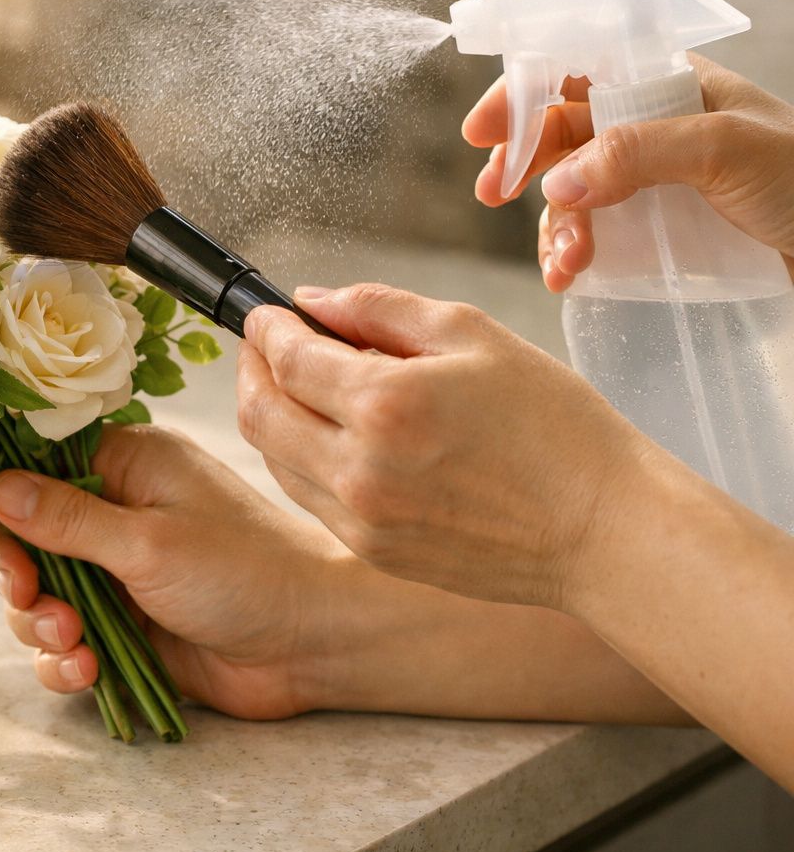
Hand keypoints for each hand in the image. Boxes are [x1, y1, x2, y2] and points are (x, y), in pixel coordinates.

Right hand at [0, 420, 694, 728]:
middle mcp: (113, 514)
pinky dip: (64, 660)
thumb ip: (67, 517)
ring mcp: (117, 573)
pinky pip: (65, 643)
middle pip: (20, 535)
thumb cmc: (249, 570)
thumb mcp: (150, 540)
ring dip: (39, 623)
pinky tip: (84, 671)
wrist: (315, 643)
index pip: (30, 461)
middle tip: (30, 594)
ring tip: (73, 640)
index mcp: (122, 466)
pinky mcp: (126, 627)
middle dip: (15, 571)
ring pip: (36, 595)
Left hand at [237, 285, 675, 607]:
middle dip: (250, 369)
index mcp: (385, 404)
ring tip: (300, 384)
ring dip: (270, 414)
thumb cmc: (554, 426)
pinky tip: (331, 432)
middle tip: (266, 345)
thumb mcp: (474, 336)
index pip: (285, 358)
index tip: (268, 313)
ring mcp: (361, 518)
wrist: (602, 530)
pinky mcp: (371, 550)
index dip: (266, 328)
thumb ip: (380, 308)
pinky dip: (300, 456)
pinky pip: (306, 494)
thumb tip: (312, 300)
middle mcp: (359, 468)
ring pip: (273, 456)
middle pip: (257, 412)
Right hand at [463, 53, 793, 289]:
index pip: (580, 72)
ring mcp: (652, 184)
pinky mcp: (656, 234)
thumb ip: (638, 154)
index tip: (485, 130)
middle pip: (562, 136)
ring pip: (571, 194)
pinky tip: (569, 276)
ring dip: (553, 226)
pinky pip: (593, 237)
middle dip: (523, 164)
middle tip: (492, 193)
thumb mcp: (725, 151)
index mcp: (672, 87)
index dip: (525, 94)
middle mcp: (654, 131)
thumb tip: (556, 181)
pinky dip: (570, 255)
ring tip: (565, 261)